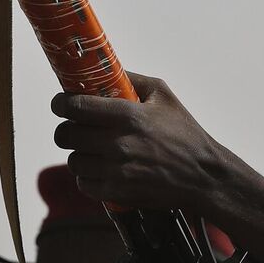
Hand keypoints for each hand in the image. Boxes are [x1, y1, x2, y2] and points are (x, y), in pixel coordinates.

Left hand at [51, 72, 237, 213]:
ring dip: (78, 154)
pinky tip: (100, 170)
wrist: (203, 176)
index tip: (60, 103)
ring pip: (73, 160)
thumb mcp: (164, 96)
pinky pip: (83, 184)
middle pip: (66, 134)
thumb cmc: (185, 133)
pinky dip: (87, 177)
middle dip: (65, 129)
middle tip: (74, 127)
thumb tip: (105, 70)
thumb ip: (132, 79)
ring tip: (92, 150)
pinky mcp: (118, 193)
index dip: (60, 103)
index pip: (76, 106)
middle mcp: (119, 143)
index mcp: (128, 115)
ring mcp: (117, 171)